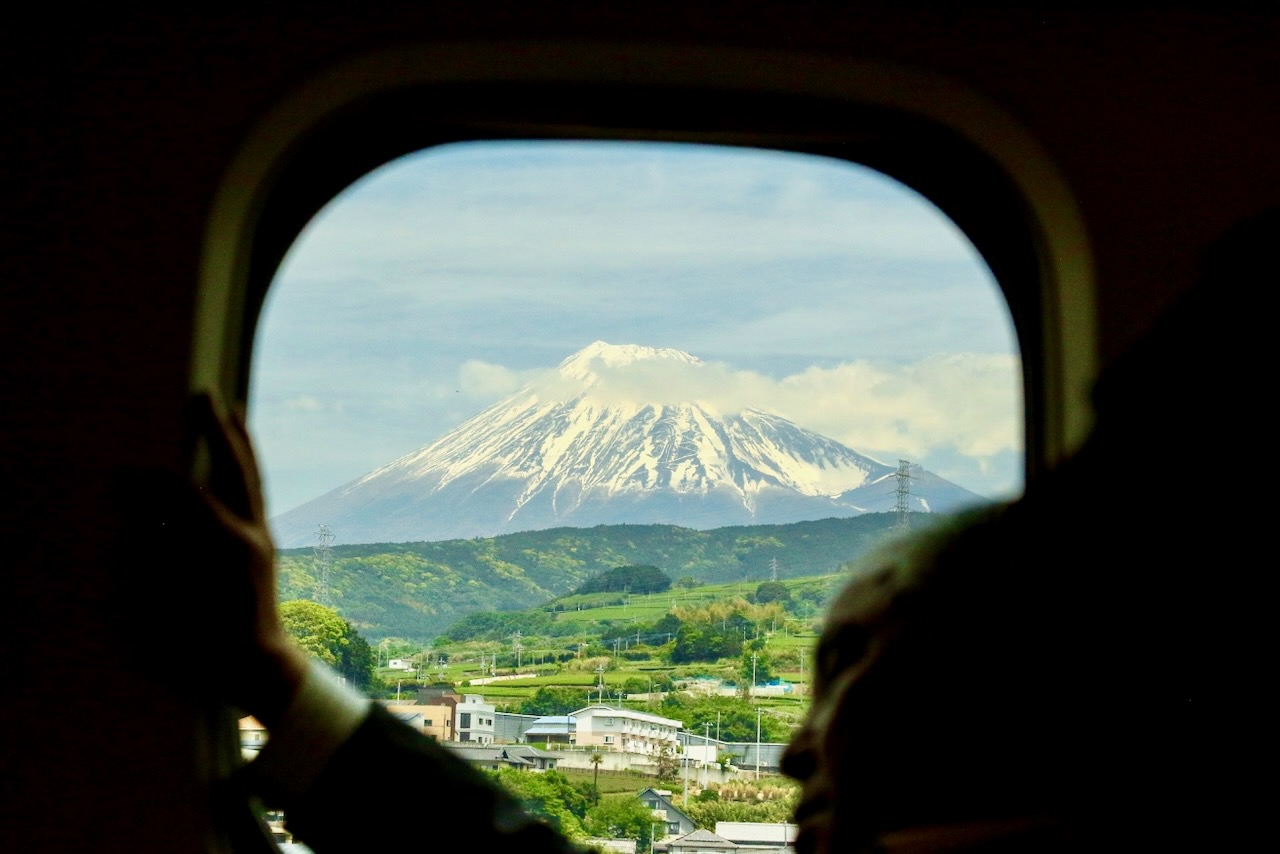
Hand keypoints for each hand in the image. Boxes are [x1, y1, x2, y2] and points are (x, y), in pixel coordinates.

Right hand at [117, 393, 305, 724]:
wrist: (254, 670)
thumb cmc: (202, 646)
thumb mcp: (167, 605)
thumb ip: (154, 559)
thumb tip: (141, 522)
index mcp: (227, 547)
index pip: (186, 495)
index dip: (152, 482)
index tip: (123, 474)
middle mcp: (251, 534)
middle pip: (234, 470)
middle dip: (217, 432)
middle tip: (204, 395)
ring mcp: (262, 539)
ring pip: (251, 479)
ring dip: (238, 444)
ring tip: (230, 412)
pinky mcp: (264, 546)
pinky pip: (254, 497)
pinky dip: (245, 471)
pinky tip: (235, 459)